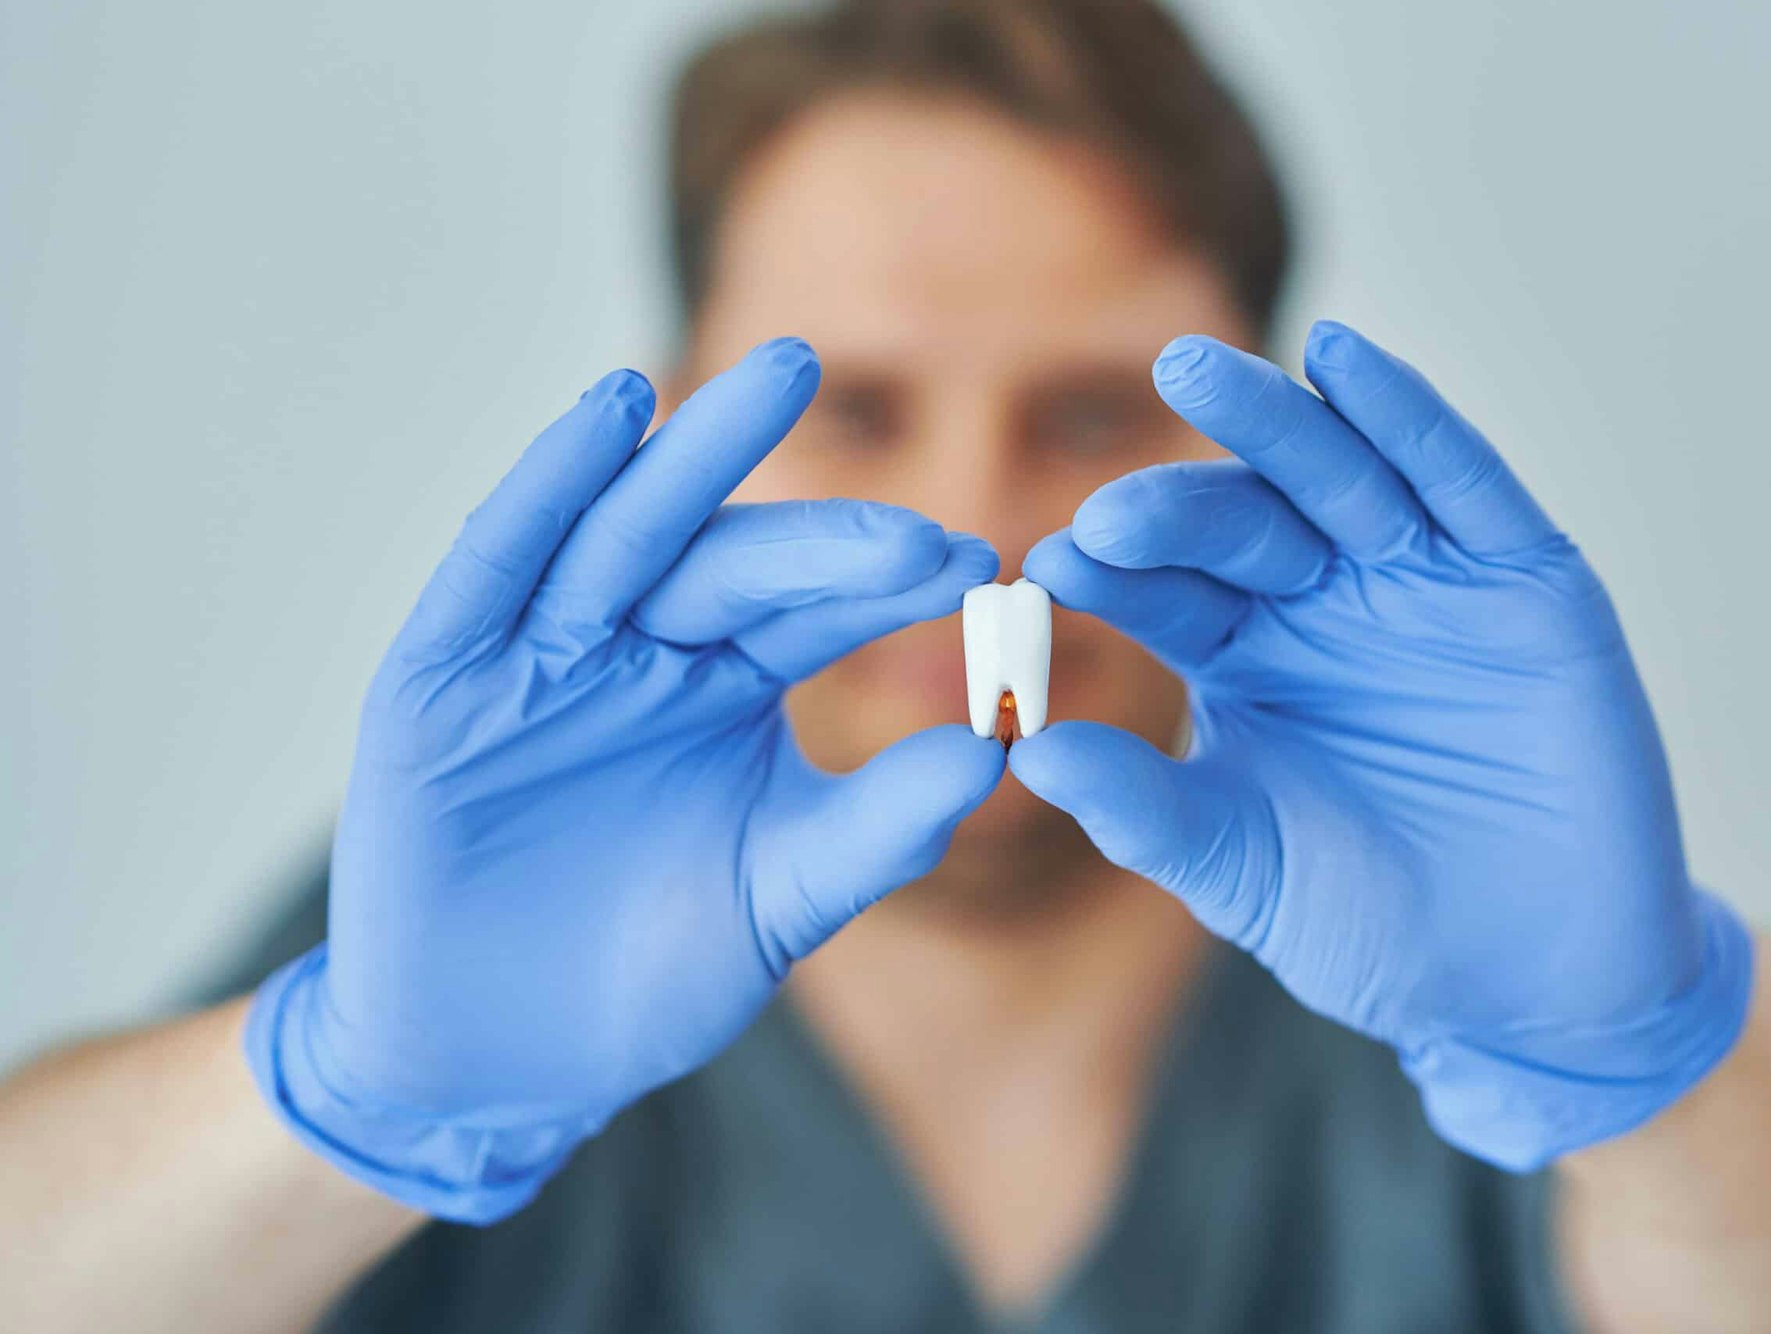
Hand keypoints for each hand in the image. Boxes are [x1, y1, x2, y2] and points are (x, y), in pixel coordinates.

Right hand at [245, 340, 1003, 1220]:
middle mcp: (641, 649)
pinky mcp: (440, 676)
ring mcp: (539, 653)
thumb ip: (879, 830)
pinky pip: (496, 565)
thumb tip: (994, 750)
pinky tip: (611, 413)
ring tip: (784, 377)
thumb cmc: (647, 977)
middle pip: (734, 557)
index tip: (978, 566)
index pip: (815, 611)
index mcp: (725, 686)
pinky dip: (547, 487)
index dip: (887, 583)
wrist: (506, 1061)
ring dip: (697, 452)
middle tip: (914, 519)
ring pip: (625, 533)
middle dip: (825, 531)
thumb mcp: (778, 900)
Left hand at [1010, 322, 1752, 1169]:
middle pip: (1237, 521)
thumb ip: (1142, 809)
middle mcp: (1320, 597)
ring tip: (1190, 371)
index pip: (1162, 590)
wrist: (1527, 980)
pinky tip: (1346, 362)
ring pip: (1336, 476)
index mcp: (1238, 652)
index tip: (1046, 567)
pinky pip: (1462, 483)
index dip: (1112, 572)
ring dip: (1268, 422)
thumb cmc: (1370, 925)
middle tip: (1110, 512)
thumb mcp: (1241, 867)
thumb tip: (1023, 753)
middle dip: (1173, 507)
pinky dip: (1408, 420)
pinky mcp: (1524, 576)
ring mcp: (1422, 577)